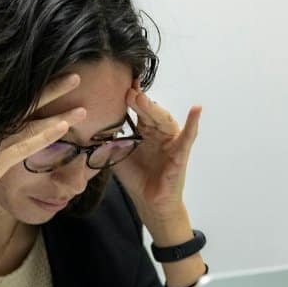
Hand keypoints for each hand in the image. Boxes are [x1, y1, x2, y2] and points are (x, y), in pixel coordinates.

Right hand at [0, 73, 87, 233]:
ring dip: (58, 114)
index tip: (57, 79)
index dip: (37, 91)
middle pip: (25, 104)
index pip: (15, 104)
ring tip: (83, 107)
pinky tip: (64, 127)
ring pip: (30, 123)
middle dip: (52, 89)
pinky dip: (45, 135)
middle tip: (76, 75)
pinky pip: (24, 146)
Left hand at [117, 80, 201, 224]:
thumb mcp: (117, 157)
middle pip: (149, 112)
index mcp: (144, 131)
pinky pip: (188, 136)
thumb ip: (107, 142)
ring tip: (142, 98)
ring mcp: (171, 141)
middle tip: (127, 91)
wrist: (149, 202)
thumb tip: (91, 128)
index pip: (137, 110)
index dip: (130, 97)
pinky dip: (193, 123)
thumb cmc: (136, 178)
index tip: (120, 84)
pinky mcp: (181, 153)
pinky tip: (196, 109)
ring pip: (164, 120)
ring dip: (154, 109)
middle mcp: (158, 132)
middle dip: (138, 101)